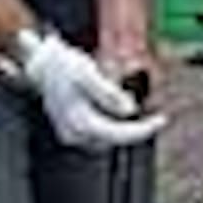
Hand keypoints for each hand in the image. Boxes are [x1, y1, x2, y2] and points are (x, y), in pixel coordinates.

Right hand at [21, 31, 165, 151]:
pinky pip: (96, 135)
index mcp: (81, 120)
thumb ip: (109, 94)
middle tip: (154, 118)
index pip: (120, 134)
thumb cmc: (63, 64)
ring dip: (121, 128)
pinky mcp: (69, 131)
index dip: (144, 129)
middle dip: (134, 130)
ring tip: (131, 112)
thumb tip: (130, 110)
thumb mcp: (89, 73)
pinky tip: (112, 112)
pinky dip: (109, 126)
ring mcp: (70, 134)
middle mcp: (75, 133)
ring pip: (106, 139)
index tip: (161, 120)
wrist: (40, 63)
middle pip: (114, 139)